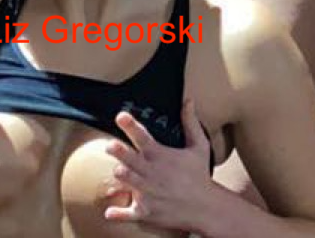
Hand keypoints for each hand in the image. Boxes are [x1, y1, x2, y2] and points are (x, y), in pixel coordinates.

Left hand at [101, 100, 218, 224]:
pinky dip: (118, 213)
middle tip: (110, 145)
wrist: (205, 206)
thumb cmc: (200, 175)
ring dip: (120, 176)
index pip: (143, 136)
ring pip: (127, 181)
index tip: (121, 116)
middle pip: (130, 159)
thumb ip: (190, 123)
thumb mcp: (199, 146)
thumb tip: (188, 101)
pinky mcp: (146, 211)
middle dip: (119, 152)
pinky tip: (109, 212)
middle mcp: (151, 172)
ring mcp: (148, 192)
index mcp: (161, 155)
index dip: (131, 125)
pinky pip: (128, 213)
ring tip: (116, 171)